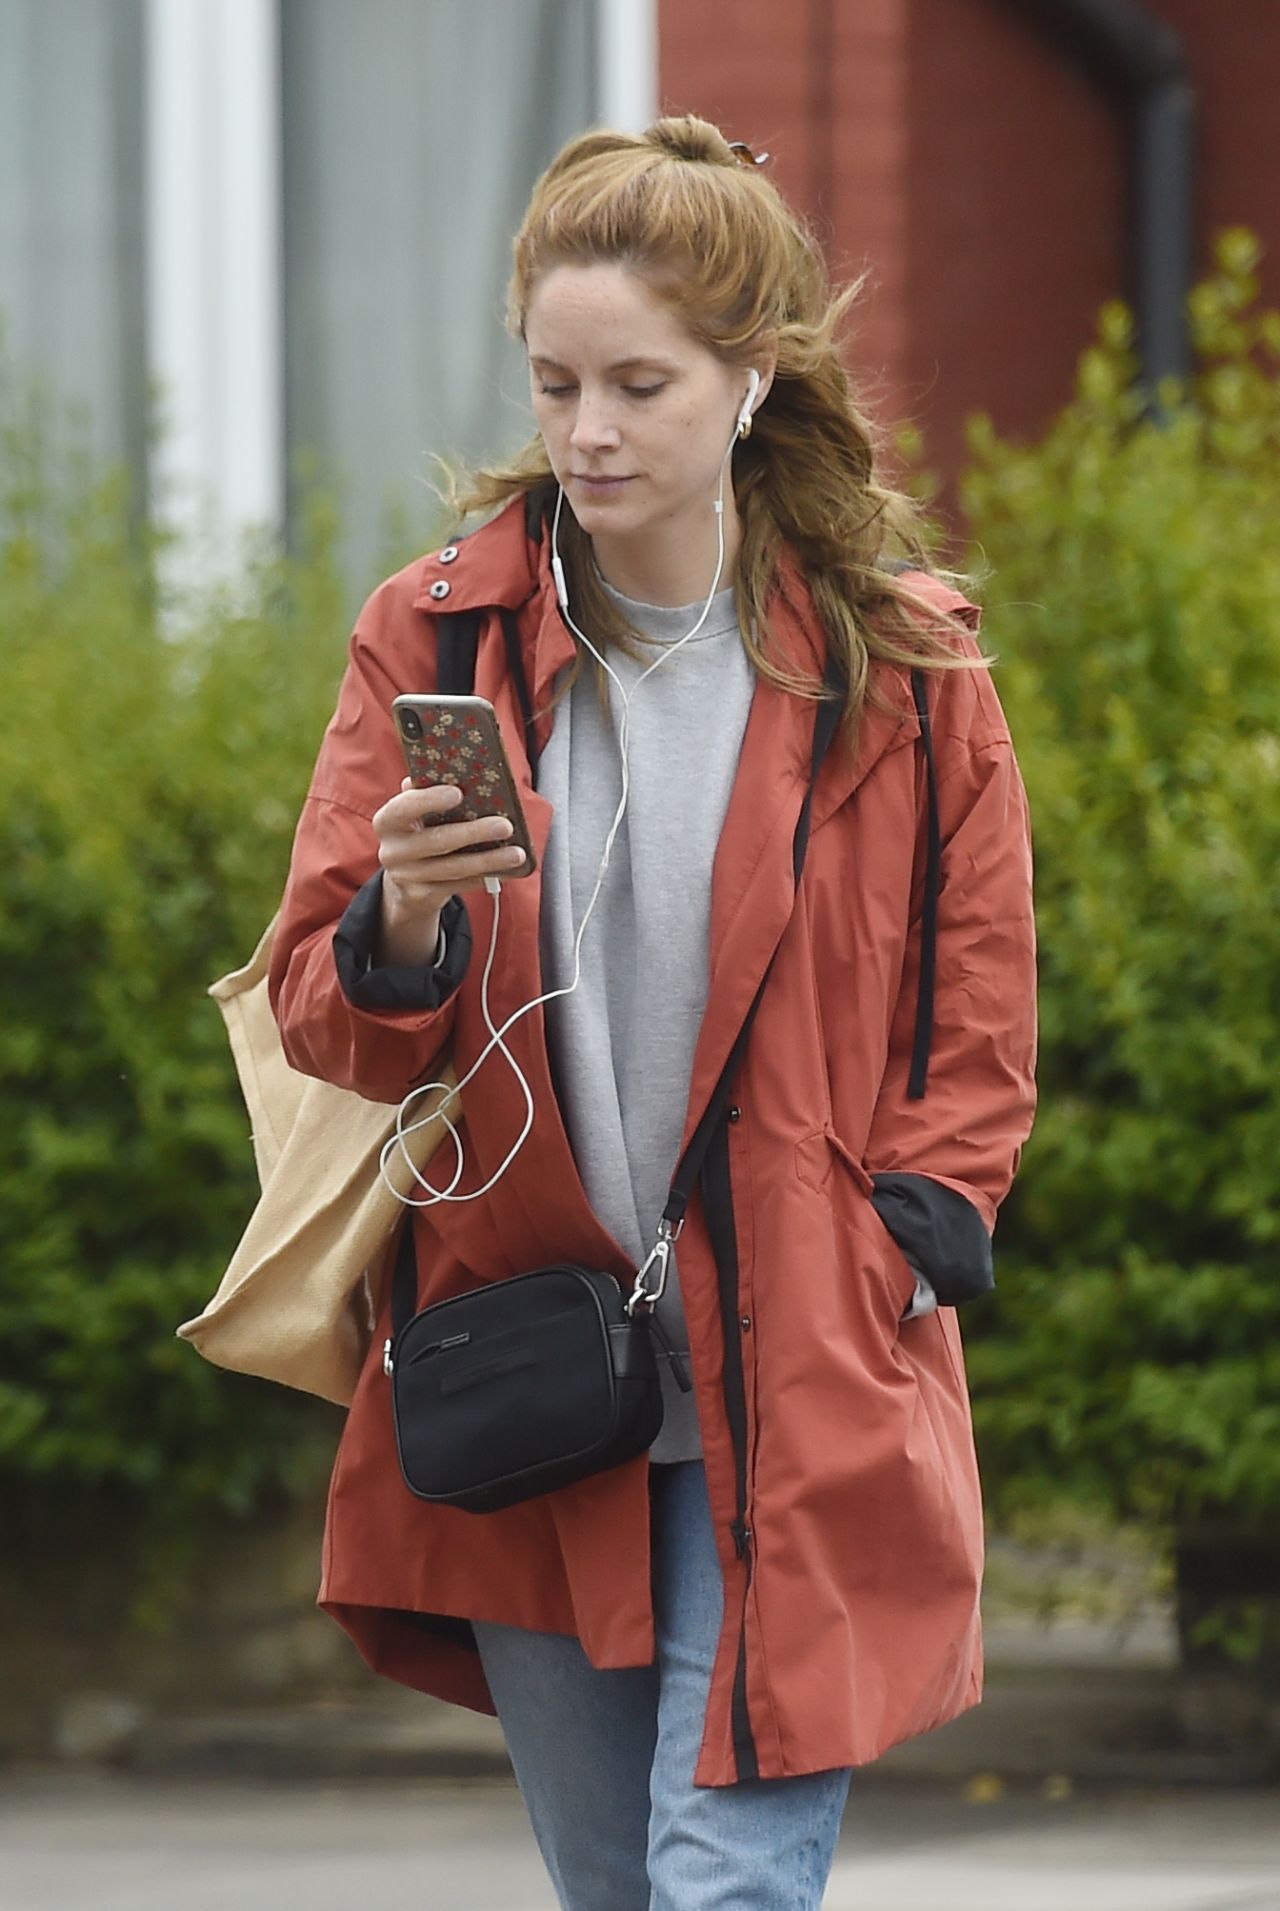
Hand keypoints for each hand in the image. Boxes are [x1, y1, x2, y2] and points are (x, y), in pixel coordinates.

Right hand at [372, 780, 526, 965]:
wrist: (407, 880)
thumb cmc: (420, 832)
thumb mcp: (417, 813)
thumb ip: (428, 793)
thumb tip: (457, 774)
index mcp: (387, 821)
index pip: (404, 807)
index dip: (429, 800)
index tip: (458, 792)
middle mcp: (392, 851)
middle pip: (436, 841)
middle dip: (474, 833)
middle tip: (505, 826)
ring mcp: (406, 877)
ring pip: (453, 868)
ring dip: (489, 860)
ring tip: (517, 854)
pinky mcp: (423, 896)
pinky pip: (460, 885)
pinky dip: (485, 876)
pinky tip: (506, 870)